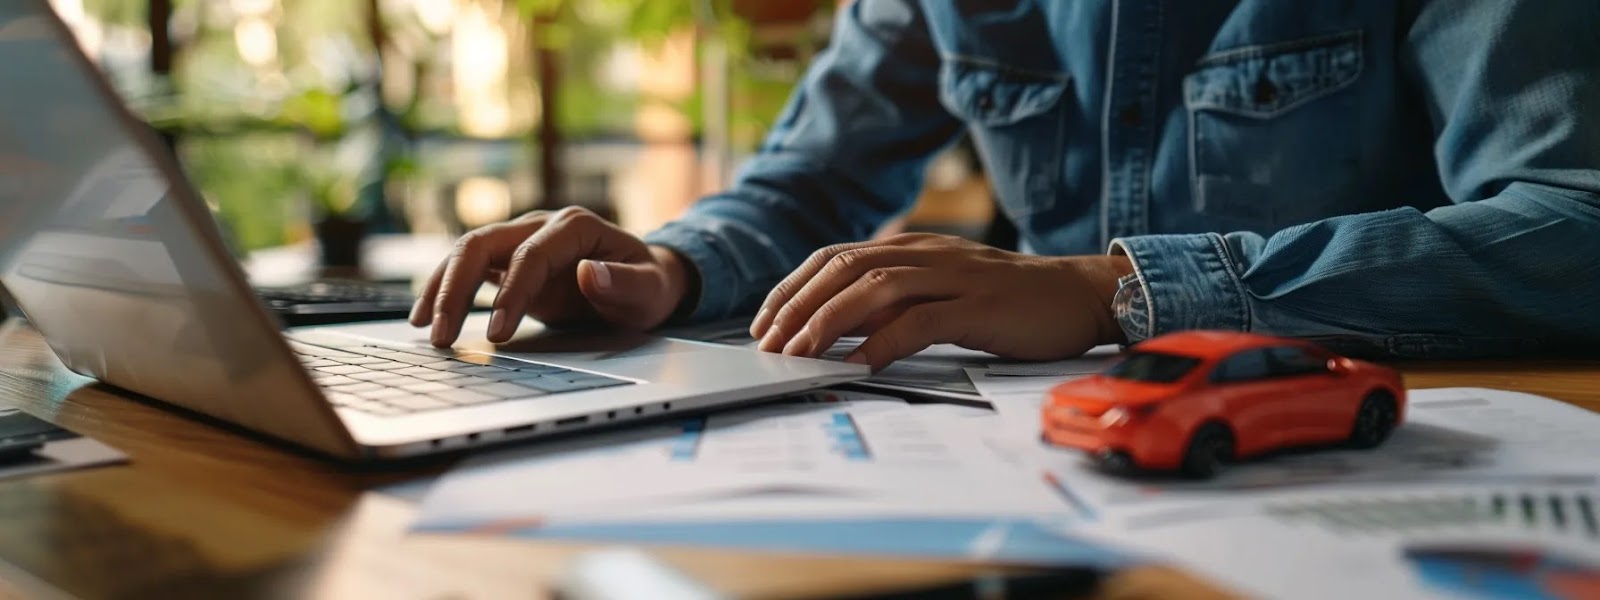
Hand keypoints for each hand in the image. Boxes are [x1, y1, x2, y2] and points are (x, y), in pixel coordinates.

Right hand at [410, 207, 689, 346]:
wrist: (643, 279)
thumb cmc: (648, 284)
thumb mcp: (650, 289)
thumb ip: (625, 283)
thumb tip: (589, 274)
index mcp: (574, 227)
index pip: (530, 255)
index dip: (511, 293)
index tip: (498, 334)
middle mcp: (540, 226)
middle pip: (482, 243)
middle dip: (456, 288)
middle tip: (441, 334)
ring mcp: (520, 241)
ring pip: (466, 253)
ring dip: (441, 288)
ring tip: (424, 329)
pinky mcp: (508, 262)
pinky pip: (469, 270)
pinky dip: (445, 291)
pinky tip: (427, 318)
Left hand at [748, 234, 1132, 370]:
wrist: (1078, 294)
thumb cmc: (1007, 301)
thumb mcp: (941, 293)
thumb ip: (894, 304)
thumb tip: (839, 329)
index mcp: (912, 247)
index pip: (834, 257)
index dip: (792, 287)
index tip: (763, 321)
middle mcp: (927, 253)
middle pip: (845, 268)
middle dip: (798, 305)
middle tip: (769, 343)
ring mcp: (954, 276)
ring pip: (876, 287)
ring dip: (829, 321)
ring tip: (800, 352)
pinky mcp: (979, 305)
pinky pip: (921, 320)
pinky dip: (884, 341)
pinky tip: (861, 363)